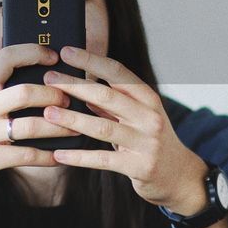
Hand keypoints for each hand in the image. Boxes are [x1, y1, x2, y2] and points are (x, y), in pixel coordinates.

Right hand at [0, 44, 74, 195]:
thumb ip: (0, 94)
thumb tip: (43, 83)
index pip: (7, 57)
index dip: (33, 52)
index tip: (55, 56)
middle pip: (25, 92)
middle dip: (53, 95)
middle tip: (70, 100)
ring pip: (30, 126)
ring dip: (58, 128)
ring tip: (76, 129)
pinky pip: (25, 155)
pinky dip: (47, 156)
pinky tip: (60, 157)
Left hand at [38, 45, 209, 211]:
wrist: (179, 176)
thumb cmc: (151, 140)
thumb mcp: (137, 117)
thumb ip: (111, 104)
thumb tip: (79, 87)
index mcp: (148, 98)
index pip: (118, 72)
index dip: (91, 60)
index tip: (66, 51)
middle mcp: (150, 117)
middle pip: (107, 96)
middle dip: (75, 86)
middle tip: (48, 79)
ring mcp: (146, 142)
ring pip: (103, 127)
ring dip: (72, 119)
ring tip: (47, 113)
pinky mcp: (140, 167)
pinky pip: (103, 160)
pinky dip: (79, 156)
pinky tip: (59, 154)